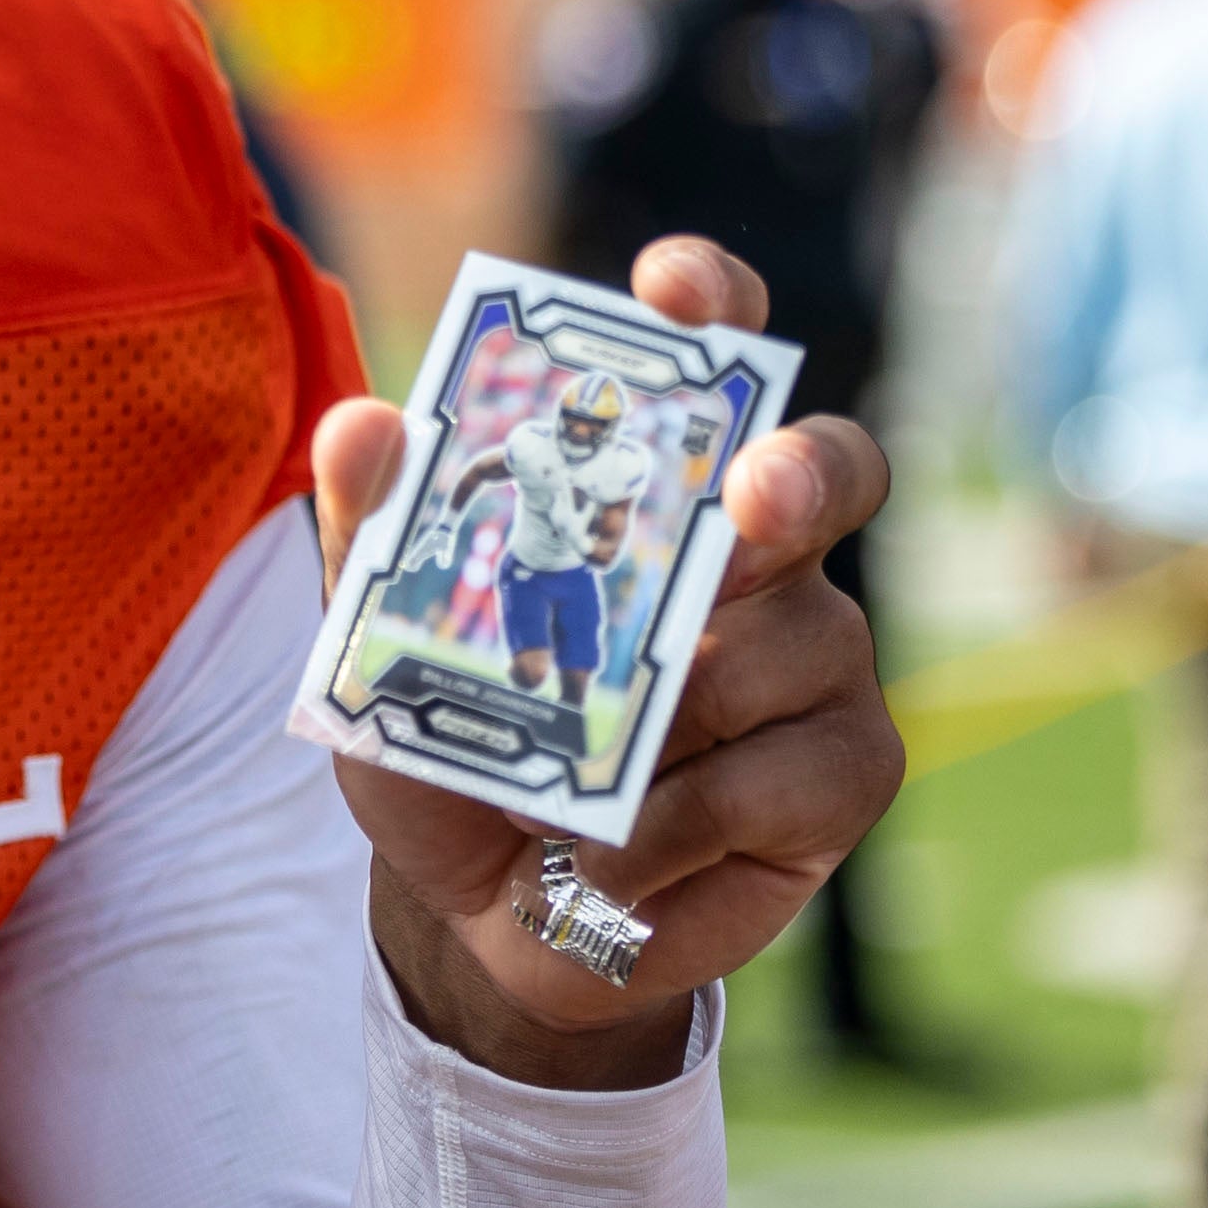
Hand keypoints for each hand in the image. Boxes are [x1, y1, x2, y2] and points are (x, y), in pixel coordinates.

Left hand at [319, 238, 903, 1090]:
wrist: (481, 919)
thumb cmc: (456, 749)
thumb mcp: (384, 646)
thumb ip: (375, 536)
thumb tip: (363, 423)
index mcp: (655, 494)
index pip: (703, 368)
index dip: (709, 308)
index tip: (674, 289)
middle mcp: (758, 556)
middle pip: (827, 470)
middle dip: (798, 472)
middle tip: (750, 495)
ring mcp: (817, 661)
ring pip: (799, 640)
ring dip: (674, 715)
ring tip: (573, 784)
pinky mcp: (844, 772)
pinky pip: (790, 772)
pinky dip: (685, 819)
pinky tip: (614, 854)